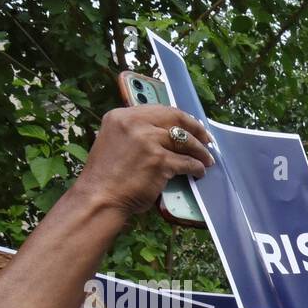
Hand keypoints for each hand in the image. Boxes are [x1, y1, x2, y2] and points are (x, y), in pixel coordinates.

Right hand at [73, 106, 213, 216]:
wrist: (100, 197)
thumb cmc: (107, 176)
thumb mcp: (115, 140)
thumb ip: (135, 131)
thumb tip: (163, 132)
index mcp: (122, 116)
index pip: (160, 110)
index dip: (181, 118)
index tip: (192, 126)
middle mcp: (134, 124)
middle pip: (176, 120)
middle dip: (196, 130)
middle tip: (207, 140)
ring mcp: (148, 141)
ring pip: (185, 141)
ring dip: (200, 151)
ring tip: (207, 159)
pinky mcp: (159, 161)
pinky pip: (187, 162)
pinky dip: (197, 168)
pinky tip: (199, 172)